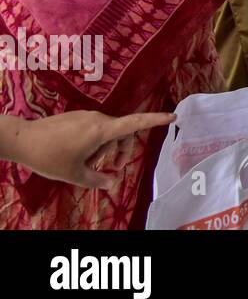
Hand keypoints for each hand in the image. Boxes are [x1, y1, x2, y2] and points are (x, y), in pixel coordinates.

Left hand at [7, 111, 174, 188]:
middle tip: (112, 169)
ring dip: (105, 149)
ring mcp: (86, 116)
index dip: (155, 120)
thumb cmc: (50, 157)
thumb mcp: (74, 174)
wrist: (22, 139)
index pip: (134, 123)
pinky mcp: (77, 117)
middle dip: (121, 151)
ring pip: (107, 133)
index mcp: (101, 130)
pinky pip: (95, 129)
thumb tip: (111, 182)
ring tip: (89, 164)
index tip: (173, 115)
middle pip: (121, 133)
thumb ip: (96, 179)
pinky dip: (95, 143)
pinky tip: (79, 155)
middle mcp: (98, 119)